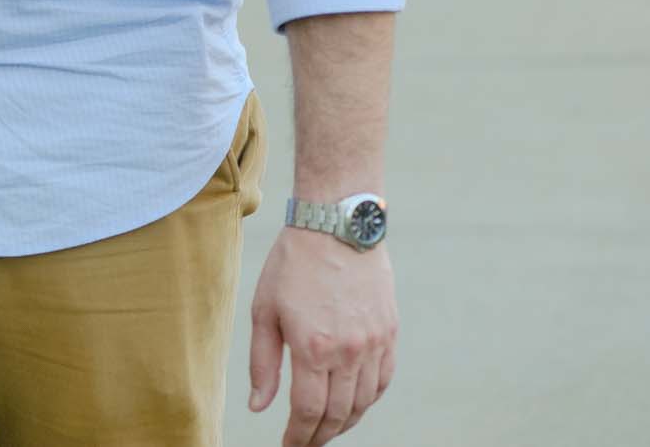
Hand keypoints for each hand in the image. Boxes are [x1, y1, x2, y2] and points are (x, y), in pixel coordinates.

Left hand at [248, 228, 397, 445]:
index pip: (309, 412)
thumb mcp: (264, 310)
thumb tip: (259, 406)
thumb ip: (263, 363)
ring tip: (325, 428)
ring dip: (345, 422)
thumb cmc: (292, 264)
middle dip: (320, 436)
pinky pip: (383, 381)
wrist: (336, 225)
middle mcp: (350, 352)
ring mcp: (375, 343)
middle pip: (339, 414)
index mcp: (314, 348)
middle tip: (304, 443)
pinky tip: (352, 402)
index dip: (298, 436)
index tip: (289, 446)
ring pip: (364, 402)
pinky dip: (367, 399)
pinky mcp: (390, 332)